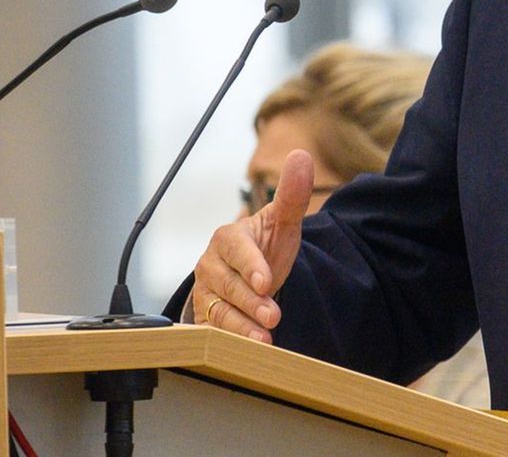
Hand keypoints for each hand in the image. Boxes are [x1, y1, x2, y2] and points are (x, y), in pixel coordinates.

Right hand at [191, 149, 312, 341]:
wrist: (252, 272)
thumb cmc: (265, 245)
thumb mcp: (282, 223)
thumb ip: (292, 195)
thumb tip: (302, 156)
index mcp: (228, 238)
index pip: (237, 250)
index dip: (251, 266)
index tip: (267, 281)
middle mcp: (210, 264)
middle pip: (229, 285)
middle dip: (252, 302)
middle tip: (274, 316)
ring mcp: (205, 292)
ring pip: (219, 311)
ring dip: (241, 327)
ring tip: (264, 340)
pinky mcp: (205, 316)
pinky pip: (213, 330)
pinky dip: (230, 341)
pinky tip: (248, 351)